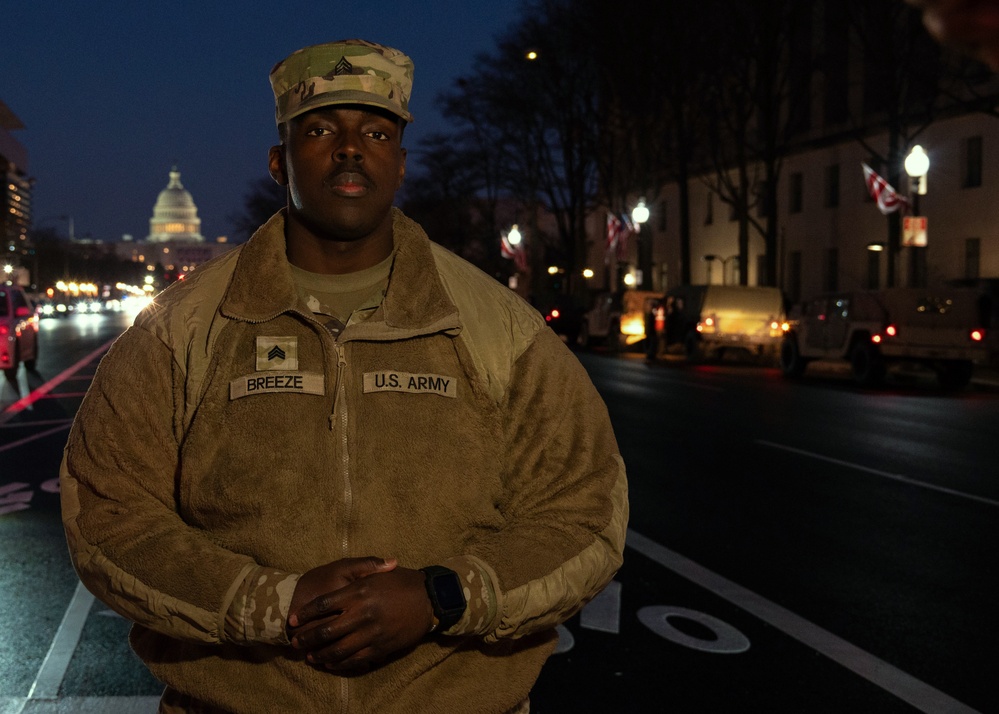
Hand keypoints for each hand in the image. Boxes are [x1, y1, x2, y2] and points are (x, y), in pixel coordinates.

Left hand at [290, 566, 434, 672]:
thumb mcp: (380, 572)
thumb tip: (342, 576)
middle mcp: (363, 613)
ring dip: (320, 654)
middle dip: (307, 638)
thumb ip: (359, 573)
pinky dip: (340, 663)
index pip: (323, 604)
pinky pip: (355, 659)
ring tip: (310, 656)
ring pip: (338, 649)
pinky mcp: (381, 647)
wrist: (430, 600)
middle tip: (296, 642)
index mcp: (359, 592)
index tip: (293, 619)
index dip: (305, 613)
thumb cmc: (404, 582)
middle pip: (326, 630)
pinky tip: (331, 663)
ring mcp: (372, 633)